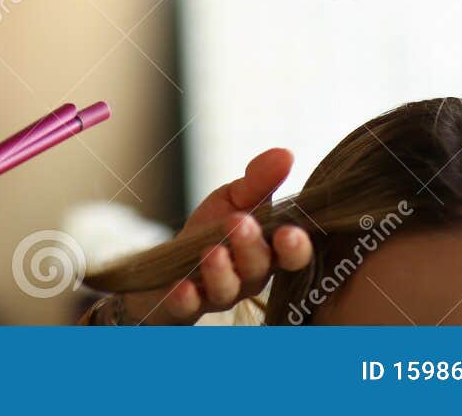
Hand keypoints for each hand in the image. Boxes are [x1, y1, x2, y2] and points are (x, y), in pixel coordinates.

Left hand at [109, 147, 312, 324]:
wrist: (167, 263)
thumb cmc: (212, 230)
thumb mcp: (233, 199)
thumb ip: (259, 181)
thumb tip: (286, 154)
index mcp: (267, 250)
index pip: (290, 254)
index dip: (294, 247)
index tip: (290, 233)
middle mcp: (248, 276)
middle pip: (258, 268)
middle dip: (250, 246)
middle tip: (239, 223)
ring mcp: (217, 293)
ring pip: (226, 289)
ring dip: (220, 271)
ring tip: (212, 252)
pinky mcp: (184, 304)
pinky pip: (187, 307)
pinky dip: (185, 299)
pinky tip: (181, 287)